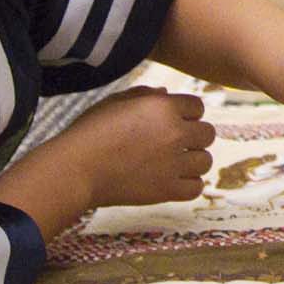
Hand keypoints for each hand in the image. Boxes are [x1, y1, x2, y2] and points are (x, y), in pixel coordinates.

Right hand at [43, 85, 216, 207]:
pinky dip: (189, 185)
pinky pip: (196, 187)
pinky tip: (173, 180)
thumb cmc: (90, 131)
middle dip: (193, 137)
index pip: (198, 107)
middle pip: (207, 133)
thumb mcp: (115, 102)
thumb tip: (167, 93)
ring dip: (192, 161)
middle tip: (173, 144)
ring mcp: (173, 163)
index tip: (172, 123)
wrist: (76, 169)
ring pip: (205, 161)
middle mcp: (174, 133)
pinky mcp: (166, 190)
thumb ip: (145, 95)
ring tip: (173, 163)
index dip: (186, 114)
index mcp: (163, 107)